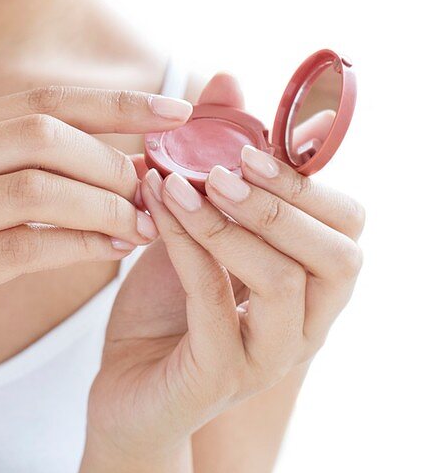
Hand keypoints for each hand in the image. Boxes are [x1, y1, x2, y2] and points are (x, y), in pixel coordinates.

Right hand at [0, 84, 192, 390]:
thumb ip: (17, 167)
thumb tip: (118, 156)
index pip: (41, 100)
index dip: (115, 102)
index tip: (178, 110)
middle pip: (40, 134)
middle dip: (112, 157)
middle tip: (157, 186)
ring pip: (33, 188)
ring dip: (102, 204)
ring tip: (144, 223)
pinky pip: (18, 248)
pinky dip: (77, 247)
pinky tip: (112, 253)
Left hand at [86, 73, 364, 465]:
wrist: (125, 393)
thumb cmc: (167, 307)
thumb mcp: (194, 224)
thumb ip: (216, 158)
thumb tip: (228, 78)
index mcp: (312, 282)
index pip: (348, 226)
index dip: (307, 182)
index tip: (251, 147)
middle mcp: (307, 323)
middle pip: (339, 257)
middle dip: (282, 203)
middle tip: (225, 168)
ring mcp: (269, 357)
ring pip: (282, 281)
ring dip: (228, 222)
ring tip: (179, 182)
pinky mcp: (219, 378)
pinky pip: (213, 305)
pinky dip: (185, 247)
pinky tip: (155, 210)